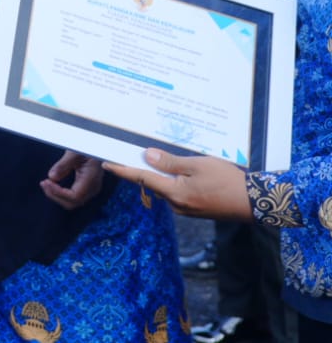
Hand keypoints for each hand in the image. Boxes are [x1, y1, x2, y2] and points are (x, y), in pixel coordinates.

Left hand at [40, 150, 103, 209]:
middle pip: (72, 202)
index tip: (46, 183)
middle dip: (55, 195)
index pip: (75, 196)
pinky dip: (60, 193)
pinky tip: (52, 184)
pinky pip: (72, 196)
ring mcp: (90, 189)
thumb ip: (63, 165)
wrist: (96, 146)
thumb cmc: (87, 147)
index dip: (58, 192)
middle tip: (43, 184)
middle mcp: (93, 187)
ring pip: (72, 201)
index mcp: (91, 179)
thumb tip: (52, 176)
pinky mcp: (86, 188)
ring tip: (45, 184)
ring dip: (56, 195)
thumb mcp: (74, 152)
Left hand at [104, 149, 252, 220]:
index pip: (142, 179)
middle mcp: (177, 204)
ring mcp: (186, 209)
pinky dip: (173, 181)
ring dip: (159, 175)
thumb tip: (147, 156)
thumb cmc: (228, 181)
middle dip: (141, 169)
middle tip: (130, 152)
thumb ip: (171, 162)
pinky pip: (177, 192)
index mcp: (175, 193)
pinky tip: (177, 170)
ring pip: (165, 188)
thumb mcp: (198, 165)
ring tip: (155, 156)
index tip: (106, 163)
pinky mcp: (195, 209)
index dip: (123, 170)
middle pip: (152, 184)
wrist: (256, 202)